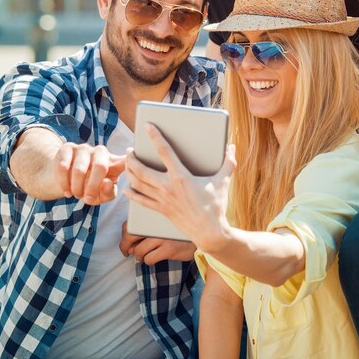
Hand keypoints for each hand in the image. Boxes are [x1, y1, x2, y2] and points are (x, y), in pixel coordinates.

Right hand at [54, 142, 126, 204]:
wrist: (66, 180)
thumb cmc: (89, 188)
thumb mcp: (101, 196)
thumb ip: (109, 193)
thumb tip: (107, 183)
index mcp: (114, 162)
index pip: (126, 160)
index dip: (130, 161)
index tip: (132, 164)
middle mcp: (101, 151)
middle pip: (100, 166)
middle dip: (92, 187)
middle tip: (87, 199)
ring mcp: (84, 148)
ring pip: (79, 169)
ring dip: (76, 187)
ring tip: (76, 194)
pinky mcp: (67, 148)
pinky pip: (64, 166)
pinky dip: (64, 183)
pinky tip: (66, 190)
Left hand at [119, 221, 195, 263]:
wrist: (199, 235)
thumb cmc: (176, 232)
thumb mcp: (161, 225)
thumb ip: (145, 229)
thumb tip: (128, 246)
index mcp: (152, 216)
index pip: (129, 224)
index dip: (124, 236)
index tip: (126, 244)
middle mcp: (156, 224)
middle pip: (130, 236)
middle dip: (125, 247)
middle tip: (127, 252)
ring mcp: (162, 236)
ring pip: (138, 251)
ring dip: (139, 256)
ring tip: (145, 256)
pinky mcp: (169, 248)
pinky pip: (149, 259)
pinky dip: (148, 261)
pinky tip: (154, 258)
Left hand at [124, 123, 235, 250]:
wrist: (210, 232)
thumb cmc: (216, 206)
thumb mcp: (223, 181)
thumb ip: (228, 162)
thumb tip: (231, 147)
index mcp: (181, 177)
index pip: (165, 151)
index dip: (155, 137)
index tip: (147, 126)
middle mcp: (168, 187)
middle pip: (142, 169)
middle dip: (132, 158)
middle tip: (130, 150)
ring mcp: (162, 199)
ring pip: (138, 184)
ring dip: (130, 172)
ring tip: (127, 164)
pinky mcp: (161, 210)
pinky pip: (141, 201)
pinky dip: (132, 194)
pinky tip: (127, 189)